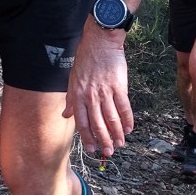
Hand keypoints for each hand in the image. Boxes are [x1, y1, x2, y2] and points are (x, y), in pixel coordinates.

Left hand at [63, 22, 133, 156]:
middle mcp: (90, 96)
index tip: (92, 149)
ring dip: (116, 134)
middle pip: (97, 123)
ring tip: (120, 144)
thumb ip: (71, 99)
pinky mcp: (118, 86)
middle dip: (103, 140)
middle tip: (109, 152)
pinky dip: (127, 120)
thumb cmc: (85, 59)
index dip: (87, 137)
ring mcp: (105, 91)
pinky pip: (123, 107)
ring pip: (111, 118)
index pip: (82, 122)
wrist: (100, 42)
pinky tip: (129, 129)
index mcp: (78, 95)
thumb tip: (65, 114)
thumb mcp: (73, 78)